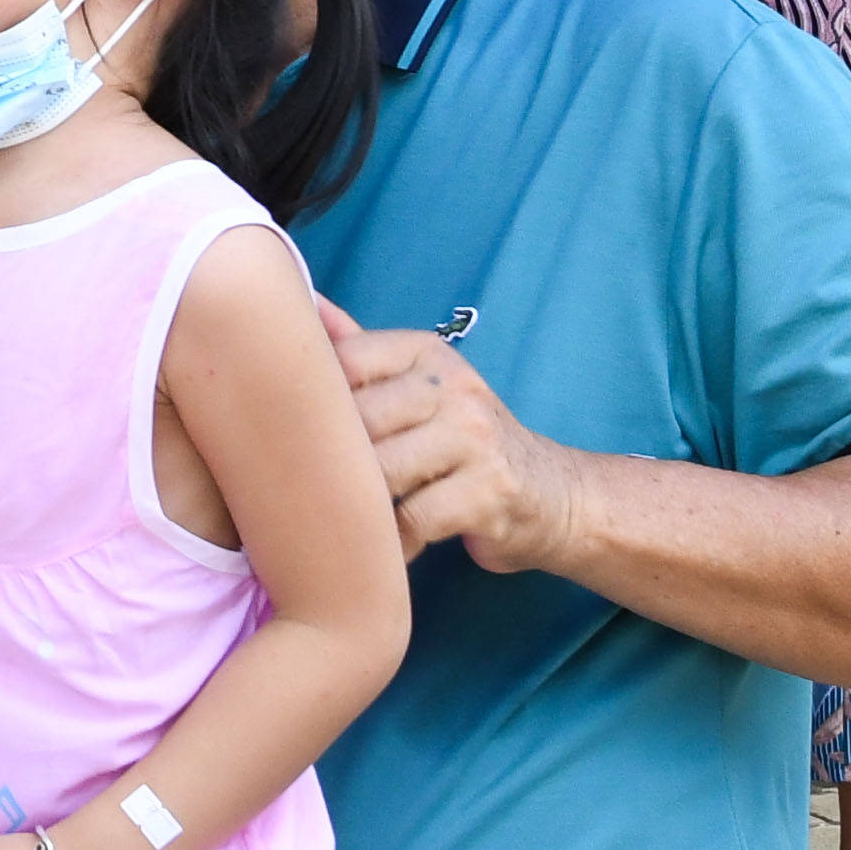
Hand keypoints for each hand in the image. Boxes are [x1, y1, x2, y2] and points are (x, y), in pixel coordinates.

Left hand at [327, 310, 596, 577]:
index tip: (298, 436)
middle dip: (333, 461)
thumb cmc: (464, 441)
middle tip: (317, 489)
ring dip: (362, 503)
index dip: (310, 406)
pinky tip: (391, 547)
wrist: (552, 494)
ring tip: (353, 516)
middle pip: (359, 420)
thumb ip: (361, 351)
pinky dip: (393, 542)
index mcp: (427, 353)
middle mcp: (454, 387)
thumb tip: (302, 302)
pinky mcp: (488, 494)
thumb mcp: (419, 385)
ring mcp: (476, 439)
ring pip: (381, 472)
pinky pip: (412, 521)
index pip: (345, 363)